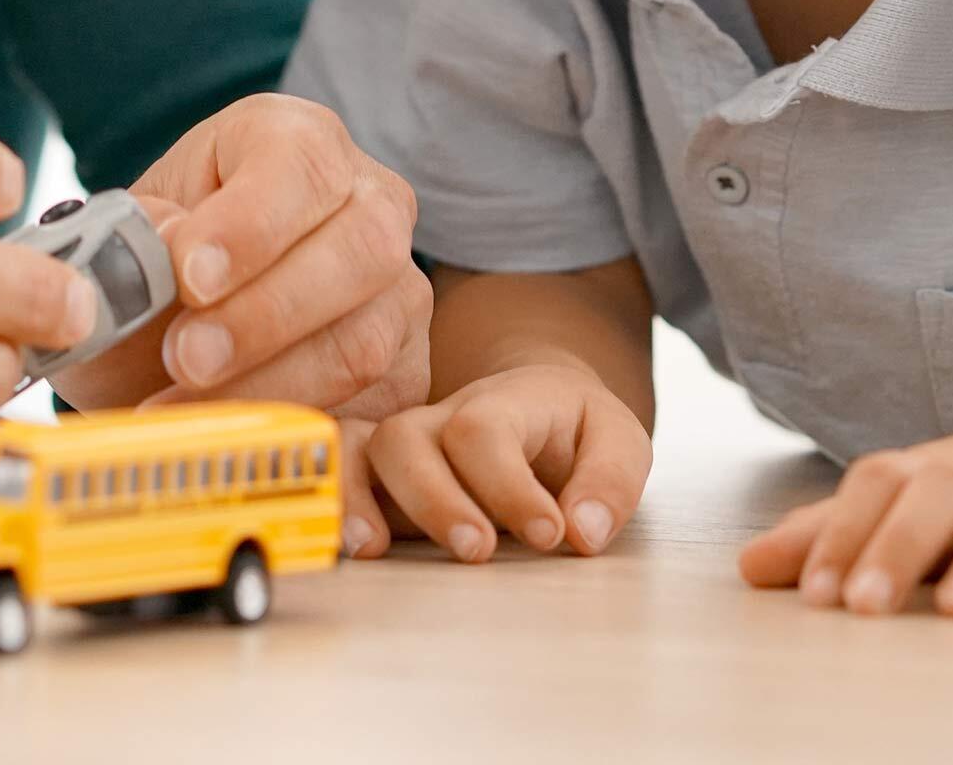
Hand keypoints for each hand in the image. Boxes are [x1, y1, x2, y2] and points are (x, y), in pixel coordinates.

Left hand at [49, 93, 428, 420]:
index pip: (299, 165)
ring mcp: (398, 287)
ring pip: (366, 338)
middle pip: (358, 249)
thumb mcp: (124, 251)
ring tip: (182, 411)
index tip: (189, 277)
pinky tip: (236, 449)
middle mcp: (369, 201)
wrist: (165, 344)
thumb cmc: (151, 282)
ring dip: (270, 386)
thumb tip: (165, 251)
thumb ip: (132, 249)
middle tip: (185, 358)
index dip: (250, 224)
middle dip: (265, 315)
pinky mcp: (405, 368)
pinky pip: (374, 409)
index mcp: (294, 141)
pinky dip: (299, 436)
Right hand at [350, 362, 648, 562]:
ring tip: (376, 549)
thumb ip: (610, 481)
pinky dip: (333, 500)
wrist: (540, 409)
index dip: (508, 485)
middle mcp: (442, 417)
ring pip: (359, 448)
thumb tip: (584, 531)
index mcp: (504, 401)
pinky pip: (336, 469)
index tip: (549, 534)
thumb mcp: (619, 440)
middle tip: (478, 551)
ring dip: (361, 497)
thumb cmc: (575, 430)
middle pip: (407, 437)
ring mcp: (405, 445)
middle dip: (435, 498)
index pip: (485, 430)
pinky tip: (350, 546)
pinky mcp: (381, 476)